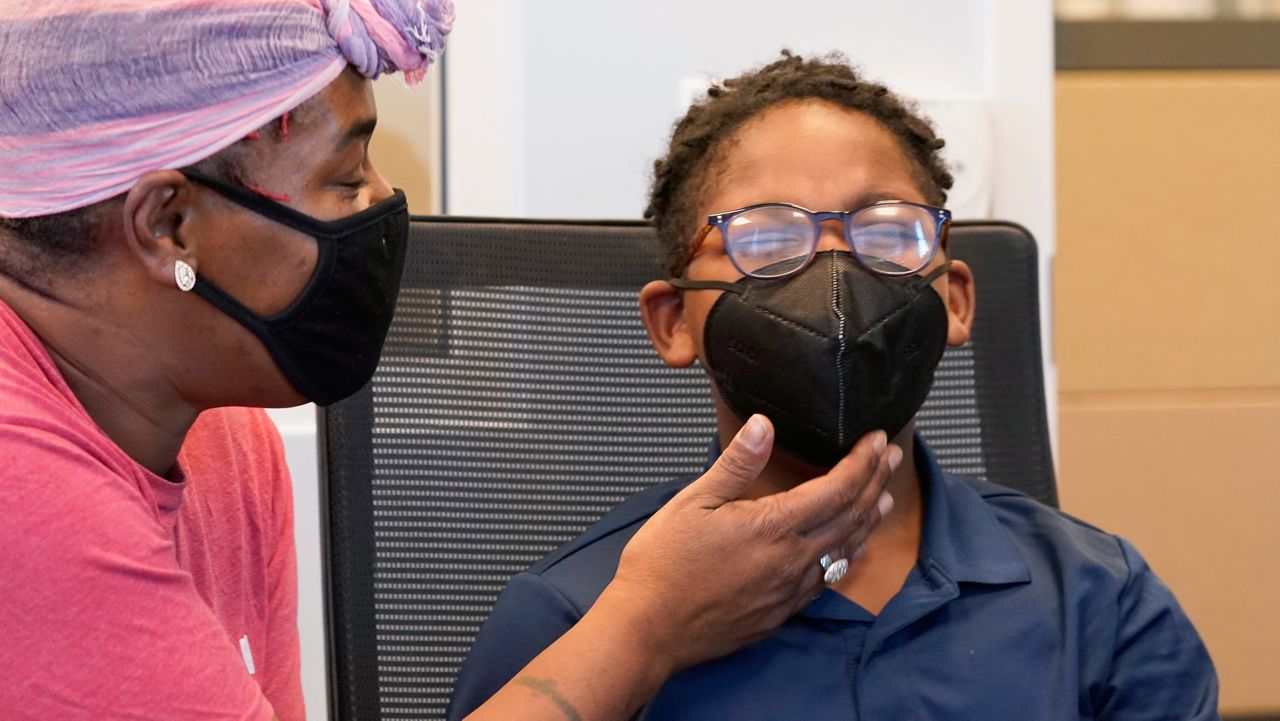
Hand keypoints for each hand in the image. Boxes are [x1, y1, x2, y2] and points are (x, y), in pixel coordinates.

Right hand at [594, 415, 897, 675]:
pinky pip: (828, 580)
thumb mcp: (693, 502)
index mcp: (773, 527)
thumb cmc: (662, 567)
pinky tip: (851, 549)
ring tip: (885, 498)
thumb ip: (736, 464)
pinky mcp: (782, 611)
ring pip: (846, 550)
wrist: (649, 630)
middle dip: (876, 483)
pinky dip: (848, 556)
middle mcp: (792, 560)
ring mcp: (790, 590)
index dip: (862, 462)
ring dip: (869, 519)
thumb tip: (763, 426)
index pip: (837, 488)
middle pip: (851, 516)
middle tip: (891, 458)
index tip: (876, 440)